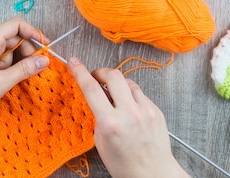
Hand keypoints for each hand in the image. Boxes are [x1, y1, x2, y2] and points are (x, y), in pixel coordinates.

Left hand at [0, 17, 49, 122]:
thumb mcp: (2, 82)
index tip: (44, 46)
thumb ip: (25, 69)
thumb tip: (44, 60)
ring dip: (15, 61)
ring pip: (5, 50)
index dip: (32, 32)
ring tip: (17, 78)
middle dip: (26, 50)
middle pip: (11, 37)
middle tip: (35, 67)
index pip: (15, 25)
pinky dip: (6, 66)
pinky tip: (7, 80)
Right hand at [68, 58, 189, 177]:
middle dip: (101, 72)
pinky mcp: (156, 110)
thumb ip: (98, 117)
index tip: (74, 62)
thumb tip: (97, 97)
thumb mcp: (101, 142)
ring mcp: (145, 111)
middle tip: (96, 77)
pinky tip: (128, 107)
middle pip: (113, 76)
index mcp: (111, 124)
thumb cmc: (124, 164)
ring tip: (114, 95)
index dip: (80, 72)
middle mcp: (129, 114)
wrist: (153, 174)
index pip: (92, 89)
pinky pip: (140, 93)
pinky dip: (131, 95)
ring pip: (128, 82)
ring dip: (117, 84)